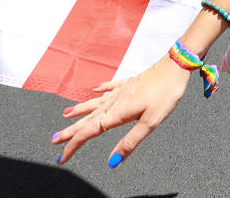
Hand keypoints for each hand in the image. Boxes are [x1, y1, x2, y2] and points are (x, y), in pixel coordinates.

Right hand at [53, 56, 191, 167]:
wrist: (175, 66)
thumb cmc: (166, 94)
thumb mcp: (150, 122)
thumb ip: (130, 142)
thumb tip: (112, 162)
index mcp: (118, 112)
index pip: (89, 132)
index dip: (73, 146)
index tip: (61, 157)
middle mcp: (115, 100)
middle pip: (88, 118)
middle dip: (70, 131)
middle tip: (54, 140)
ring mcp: (122, 90)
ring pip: (95, 103)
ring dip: (79, 110)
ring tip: (65, 115)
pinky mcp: (131, 82)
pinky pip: (111, 87)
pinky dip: (101, 90)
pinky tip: (96, 89)